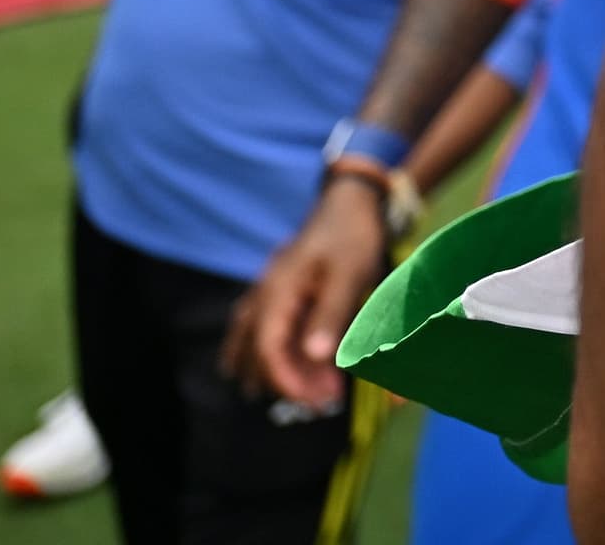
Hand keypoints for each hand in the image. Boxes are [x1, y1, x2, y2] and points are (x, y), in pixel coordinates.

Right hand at [222, 181, 391, 408]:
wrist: (349, 203)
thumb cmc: (351, 238)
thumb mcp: (349, 276)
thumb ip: (331, 315)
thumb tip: (314, 358)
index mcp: (278, 293)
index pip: (269, 349)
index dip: (288, 380)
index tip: (316, 400)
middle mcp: (263, 296)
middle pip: (259, 353)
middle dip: (288, 382)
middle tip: (326, 399)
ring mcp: (264, 294)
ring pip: (253, 344)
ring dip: (275, 372)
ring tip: (308, 394)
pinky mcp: (274, 294)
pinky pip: (253, 331)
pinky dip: (259, 355)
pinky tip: (255, 376)